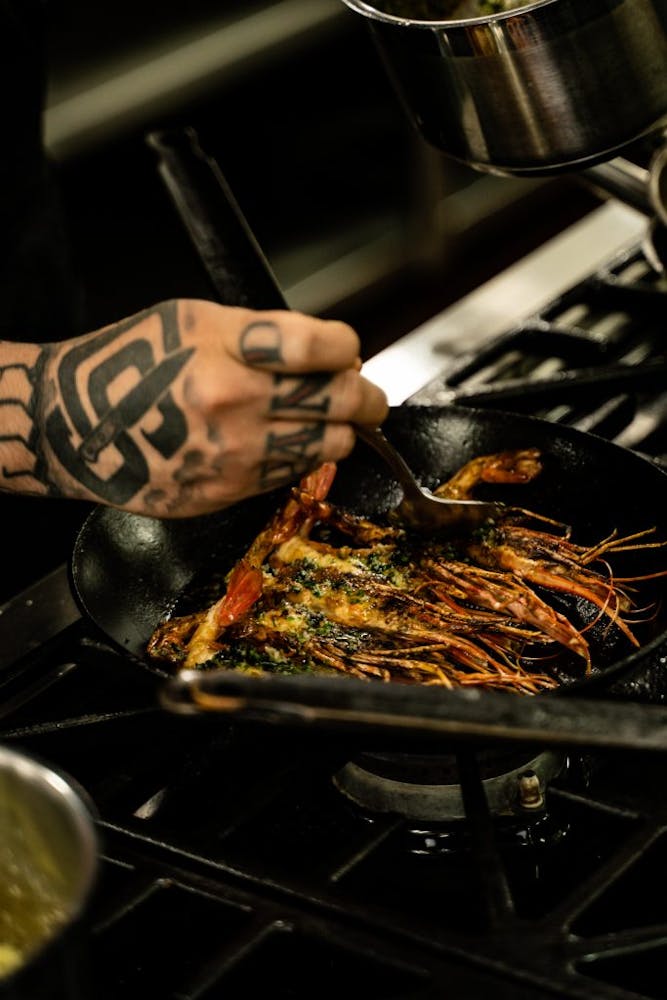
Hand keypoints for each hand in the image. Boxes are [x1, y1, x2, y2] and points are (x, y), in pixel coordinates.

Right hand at [26, 299, 387, 516]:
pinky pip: (294, 474)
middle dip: (368, 397)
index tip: (347, 352)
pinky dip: (304, 457)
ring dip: (342, 432)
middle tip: (369, 397)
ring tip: (331, 421)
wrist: (73, 427)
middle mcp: (235, 399)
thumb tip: (329, 354)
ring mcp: (235, 451)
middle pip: (341, 401)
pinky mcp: (229, 489)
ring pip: (330, 445)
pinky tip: (286, 442)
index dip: (347, 348)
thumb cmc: (128, 365)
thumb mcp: (190, 319)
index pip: (323, 345)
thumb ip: (263, 333)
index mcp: (225, 345)